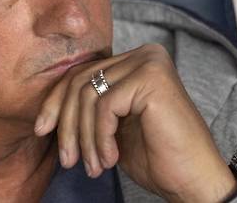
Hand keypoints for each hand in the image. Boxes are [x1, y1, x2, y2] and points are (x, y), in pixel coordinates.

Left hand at [34, 44, 236, 202]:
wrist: (194, 182)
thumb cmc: (157, 156)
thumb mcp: (111, 126)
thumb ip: (89, 106)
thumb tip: (47, 108)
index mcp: (134, 60)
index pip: (80, 73)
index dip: (55, 103)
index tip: (41, 130)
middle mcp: (144, 53)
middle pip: (80, 81)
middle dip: (67, 124)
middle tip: (68, 160)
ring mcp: (149, 62)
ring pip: (88, 95)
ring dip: (84, 138)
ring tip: (93, 167)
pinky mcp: (152, 78)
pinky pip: (105, 106)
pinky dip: (100, 137)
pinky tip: (110, 159)